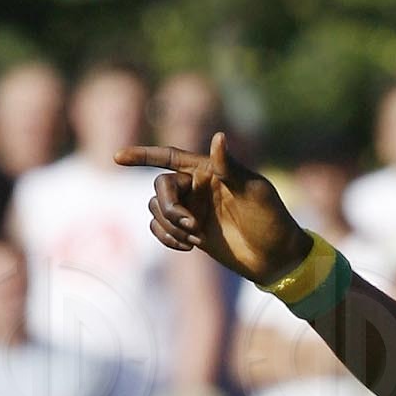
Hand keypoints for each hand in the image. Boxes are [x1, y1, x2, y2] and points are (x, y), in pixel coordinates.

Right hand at [118, 134, 309, 284]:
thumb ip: (232, 168)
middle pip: (159, 187)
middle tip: (191, 226)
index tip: (117, 158)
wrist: (277, 258)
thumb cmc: (272, 220)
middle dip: (168, 207)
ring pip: (156, 209)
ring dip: (169, 225)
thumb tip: (217, 138)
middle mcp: (197, 186)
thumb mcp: (255, 192)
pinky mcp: (189, 232)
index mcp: (209, 169)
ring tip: (196, 238)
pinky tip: (187, 247)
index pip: (169, 156)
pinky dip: (166, 238)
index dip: (142, 155)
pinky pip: (160, 228)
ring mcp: (192, 209)